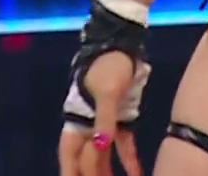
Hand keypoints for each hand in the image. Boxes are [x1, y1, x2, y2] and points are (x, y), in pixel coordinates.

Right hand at [58, 51, 142, 175]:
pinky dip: (129, 161)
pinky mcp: (122, 120)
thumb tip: (100, 145)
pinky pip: (123, 146)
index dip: (72, 174)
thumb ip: (104, 120)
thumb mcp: (107, 92)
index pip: (70, 157)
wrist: (122, 45)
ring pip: (103, 158)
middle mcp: (87, 127)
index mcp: (77, 122)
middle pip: (87, 161)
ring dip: (108, 174)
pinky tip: (137, 174)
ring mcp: (105, 125)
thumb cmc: (107, 66)